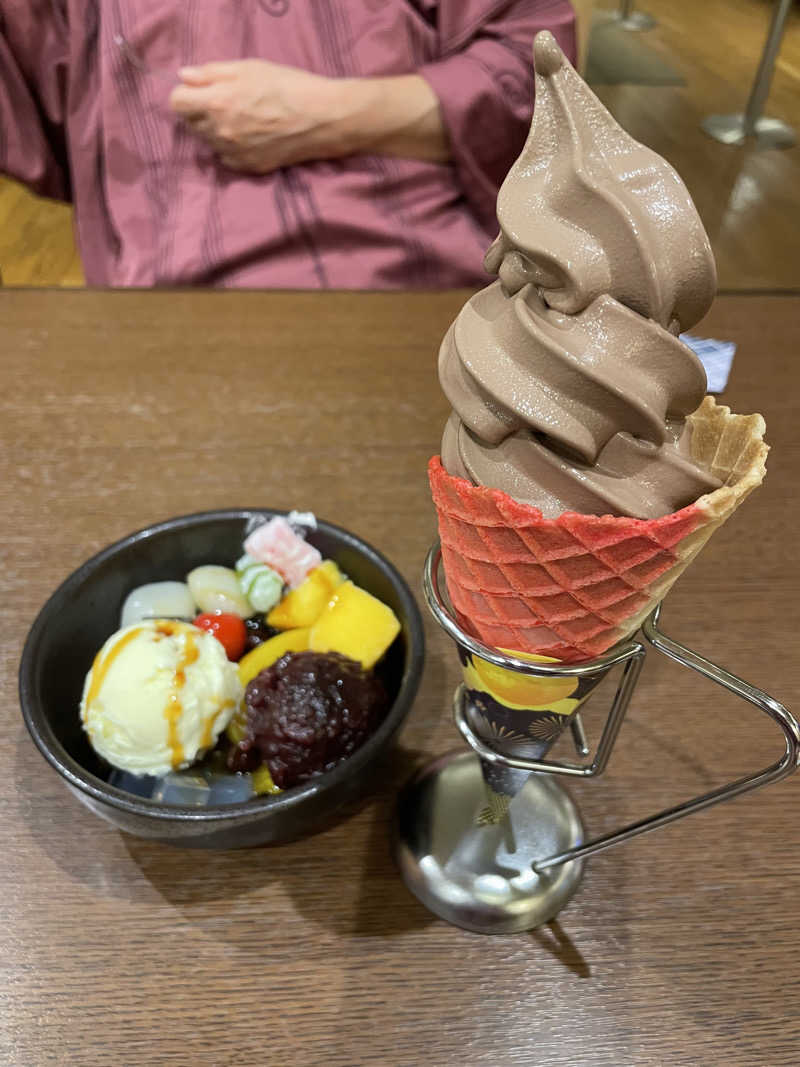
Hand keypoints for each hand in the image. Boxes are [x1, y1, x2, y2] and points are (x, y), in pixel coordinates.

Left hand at [169, 60, 352, 173]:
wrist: (319, 118)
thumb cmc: (286, 86)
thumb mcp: (247, 68)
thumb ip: (211, 73)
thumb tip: (185, 77)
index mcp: (216, 103)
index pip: (177, 104)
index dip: (187, 94)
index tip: (200, 91)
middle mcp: (219, 132)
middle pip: (191, 124)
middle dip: (202, 112)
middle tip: (227, 103)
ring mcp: (233, 153)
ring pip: (209, 141)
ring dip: (217, 130)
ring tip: (243, 119)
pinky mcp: (248, 167)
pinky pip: (226, 157)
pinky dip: (232, 147)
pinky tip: (252, 136)